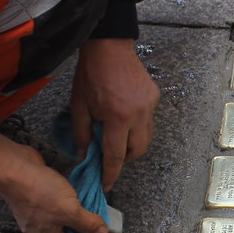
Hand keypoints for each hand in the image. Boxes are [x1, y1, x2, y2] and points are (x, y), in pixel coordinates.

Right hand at [0, 133, 108, 232]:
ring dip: (74, 206)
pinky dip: (66, 196)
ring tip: (83, 196)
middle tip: (92, 208)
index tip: (94, 224)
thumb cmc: (40, 192)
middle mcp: (39, 227)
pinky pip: (55, 201)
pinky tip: (72, 187)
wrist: (14, 167)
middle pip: (66, 231)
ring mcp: (36, 210)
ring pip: (62, 214)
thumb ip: (88, 223)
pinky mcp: (36, 195)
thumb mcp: (71, 211)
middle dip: (81, 221)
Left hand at [71, 38, 159, 190]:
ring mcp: (149, 106)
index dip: (110, 174)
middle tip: (109, 156)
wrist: (109, 46)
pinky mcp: (154, 98)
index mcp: (117, 118)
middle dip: (123, 159)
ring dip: (132, 145)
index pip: (115, 156)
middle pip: (136, 152)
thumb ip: (83, 134)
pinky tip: (124, 118)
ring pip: (145, 139)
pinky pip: (148, 122)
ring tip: (117, 137)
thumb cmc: (90, 74)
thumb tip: (85, 156)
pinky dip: (137, 127)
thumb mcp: (79, 106)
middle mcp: (138, 115)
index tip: (106, 185)